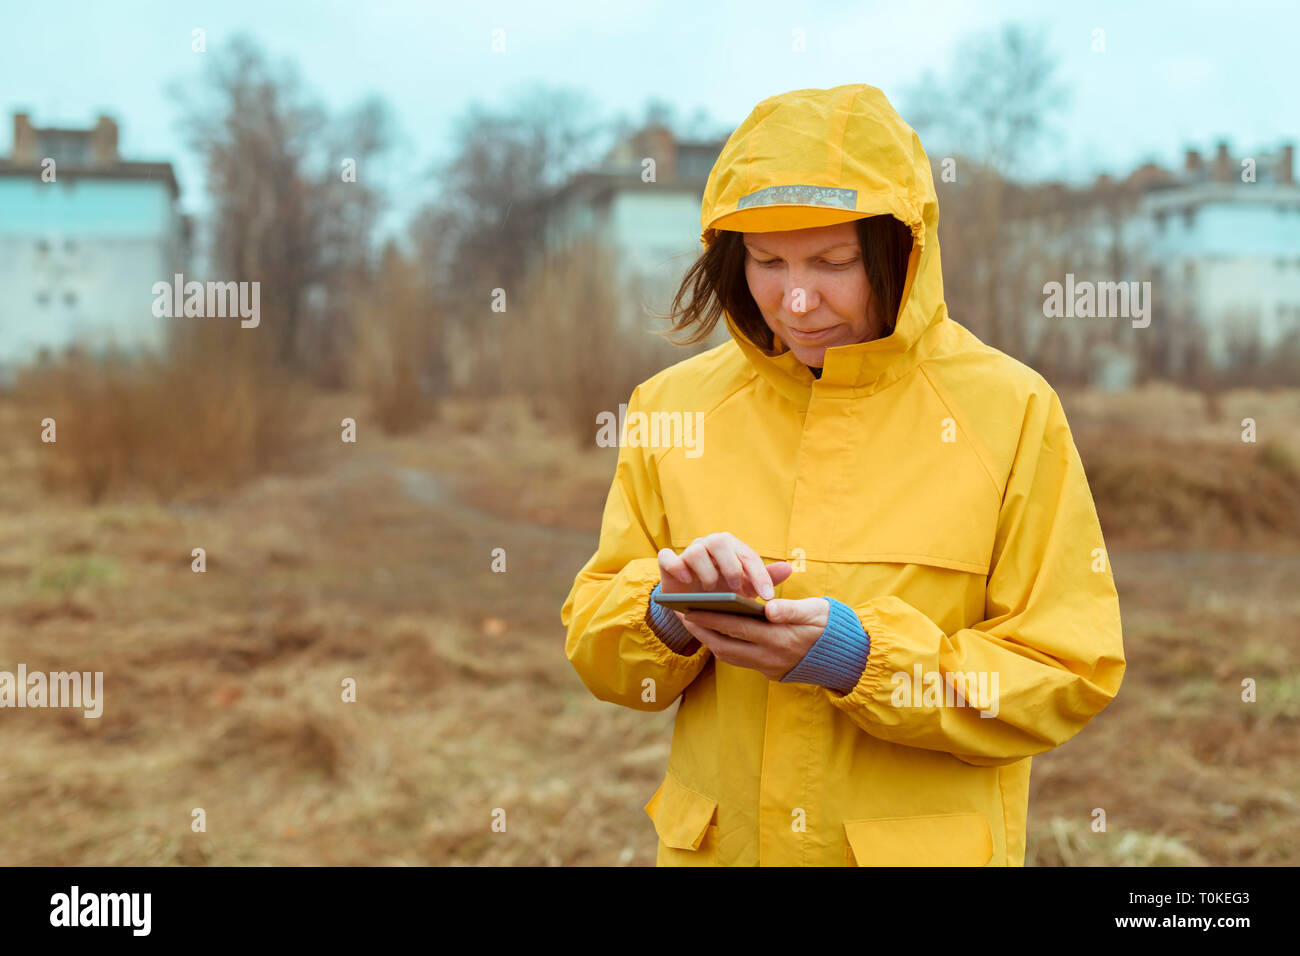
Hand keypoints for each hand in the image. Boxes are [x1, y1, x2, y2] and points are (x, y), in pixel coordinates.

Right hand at [658, 532, 792, 599]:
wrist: (694, 602)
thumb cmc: (724, 591)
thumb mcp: (746, 588)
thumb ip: (765, 578)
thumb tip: (789, 568)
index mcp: (732, 548)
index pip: (747, 555)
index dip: (759, 575)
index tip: (767, 597)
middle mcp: (709, 545)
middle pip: (719, 541)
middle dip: (730, 567)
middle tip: (734, 589)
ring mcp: (688, 553)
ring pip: (695, 551)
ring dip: (706, 573)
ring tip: (711, 590)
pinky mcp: (669, 564)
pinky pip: (667, 558)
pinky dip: (676, 566)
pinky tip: (686, 580)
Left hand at [674, 597, 829, 680]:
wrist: (847, 657)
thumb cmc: (829, 625)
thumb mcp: (816, 611)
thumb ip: (791, 609)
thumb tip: (768, 607)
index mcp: (779, 639)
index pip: (736, 627)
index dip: (711, 618)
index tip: (690, 608)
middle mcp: (770, 657)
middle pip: (725, 646)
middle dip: (702, 630)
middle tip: (682, 615)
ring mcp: (769, 668)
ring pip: (730, 656)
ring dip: (709, 641)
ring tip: (694, 623)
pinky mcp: (770, 673)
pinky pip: (740, 661)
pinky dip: (725, 647)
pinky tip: (716, 634)